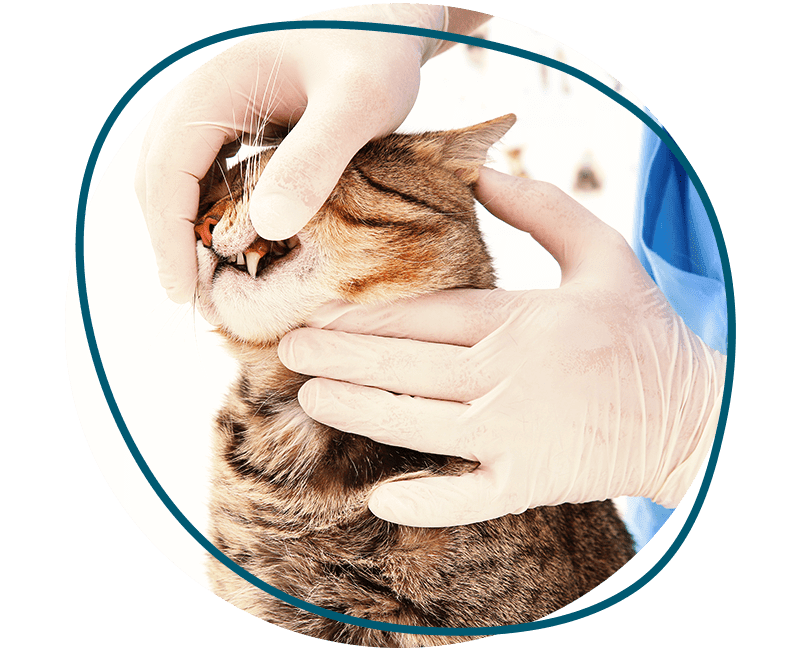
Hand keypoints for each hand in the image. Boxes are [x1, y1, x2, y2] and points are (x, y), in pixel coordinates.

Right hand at [135, 4, 454, 301]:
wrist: (387, 34)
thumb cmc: (377, 60)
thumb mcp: (358, 106)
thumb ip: (316, 158)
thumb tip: (268, 226)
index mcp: (218, 88)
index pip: (166, 168)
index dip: (167, 234)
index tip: (182, 290)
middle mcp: (206, 98)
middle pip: (159, 176)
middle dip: (169, 238)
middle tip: (191, 298)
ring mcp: (219, 112)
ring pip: (178, 178)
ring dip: (185, 229)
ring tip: (207, 281)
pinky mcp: (238, 127)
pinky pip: (206, 174)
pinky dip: (208, 213)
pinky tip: (231, 245)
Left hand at [277, 167, 726, 526]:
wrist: (689, 415)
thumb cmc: (639, 329)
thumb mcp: (604, 253)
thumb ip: (543, 210)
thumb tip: (483, 173)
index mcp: (522, 321)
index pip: (426, 315)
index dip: (365, 317)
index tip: (318, 314)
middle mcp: (509, 379)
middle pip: (407, 367)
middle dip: (341, 359)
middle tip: (289, 352)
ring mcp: (516, 437)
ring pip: (419, 425)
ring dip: (360, 412)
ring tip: (314, 398)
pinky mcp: (530, 484)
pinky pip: (467, 497)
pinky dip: (426, 500)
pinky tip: (381, 496)